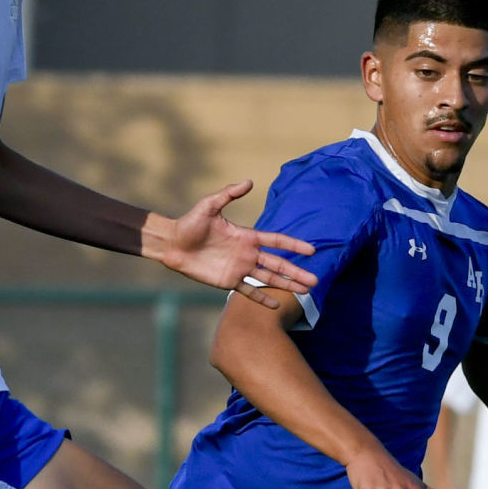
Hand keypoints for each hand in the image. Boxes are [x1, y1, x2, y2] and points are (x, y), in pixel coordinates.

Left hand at [162, 180, 317, 307]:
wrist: (173, 243)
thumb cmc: (189, 223)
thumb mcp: (209, 205)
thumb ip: (229, 194)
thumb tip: (249, 182)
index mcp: (247, 236)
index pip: (276, 241)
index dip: (294, 245)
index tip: (311, 251)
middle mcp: (248, 253)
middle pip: (278, 264)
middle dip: (296, 272)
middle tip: (315, 281)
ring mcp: (240, 268)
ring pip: (269, 278)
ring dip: (286, 285)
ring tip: (305, 291)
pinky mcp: (228, 281)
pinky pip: (249, 291)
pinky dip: (262, 298)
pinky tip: (275, 306)